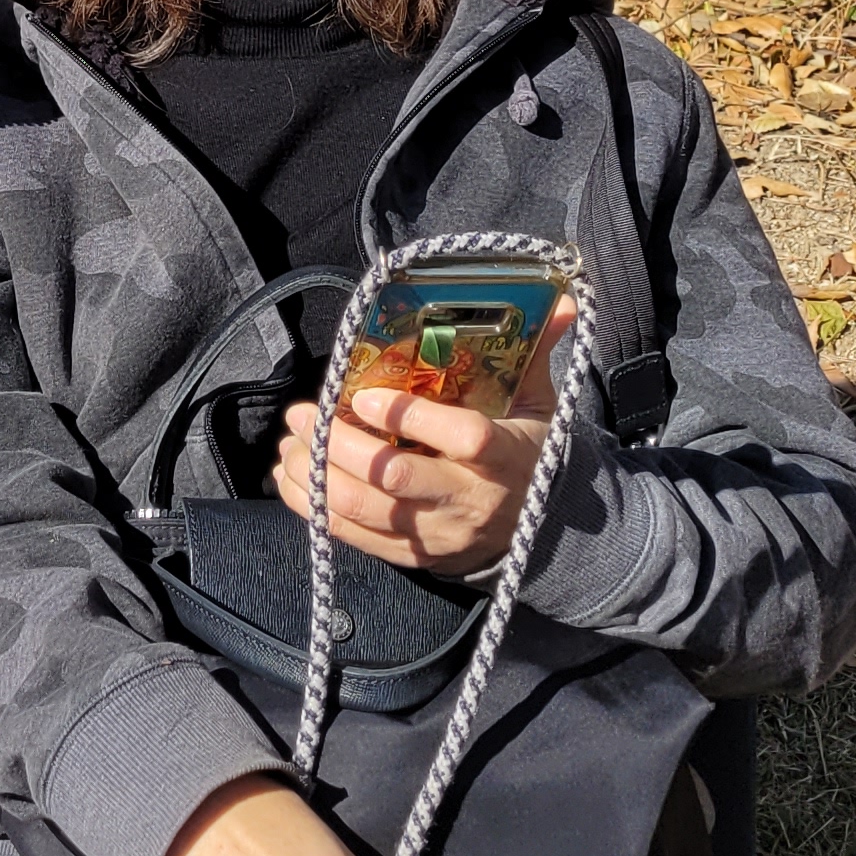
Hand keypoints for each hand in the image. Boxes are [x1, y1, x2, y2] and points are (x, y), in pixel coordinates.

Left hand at [272, 297, 571, 576]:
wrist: (539, 529)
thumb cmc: (527, 451)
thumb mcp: (538, 404)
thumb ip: (537, 352)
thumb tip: (567, 299)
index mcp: (504, 456)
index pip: (463, 437)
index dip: (410, 417)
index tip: (363, 397)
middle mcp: (469, 500)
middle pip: (394, 476)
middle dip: (336, 444)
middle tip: (301, 414)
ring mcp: (438, 534)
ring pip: (364, 509)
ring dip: (315, 475)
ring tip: (289, 443)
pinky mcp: (414, 556)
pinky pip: (354, 537)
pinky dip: (314, 507)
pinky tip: (291, 477)